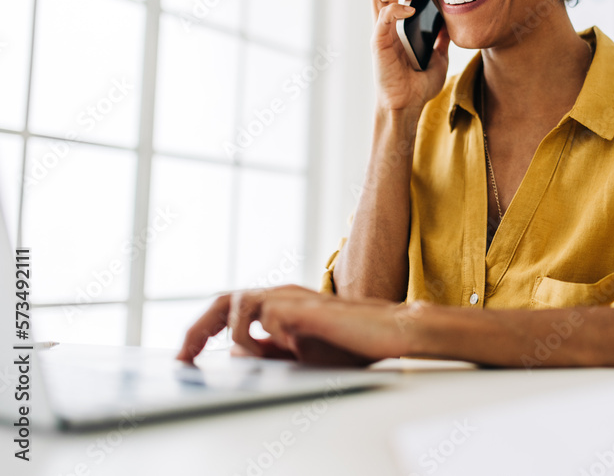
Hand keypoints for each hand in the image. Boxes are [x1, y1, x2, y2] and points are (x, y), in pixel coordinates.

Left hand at [176, 285, 416, 366]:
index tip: (184, 357)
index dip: (199, 331)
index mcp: (277, 303)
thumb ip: (270, 350)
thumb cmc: (352, 342)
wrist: (390, 332)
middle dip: (197, 329)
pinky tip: (284, 348)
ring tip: (255, 355)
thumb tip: (236, 354)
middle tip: (184, 357)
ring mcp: (293, 298)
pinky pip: (268, 315)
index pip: (225, 309)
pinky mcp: (306, 307)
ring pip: (240, 301)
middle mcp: (281, 295)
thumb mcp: (300, 353)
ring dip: (237, 332)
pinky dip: (266, 335)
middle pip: (222, 300)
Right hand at [371, 0, 450, 113]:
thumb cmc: (418, 87)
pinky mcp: (379, 43)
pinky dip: (396, 8)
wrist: (408, 107)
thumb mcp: (438, 58)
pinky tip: (411, 9)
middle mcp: (386, 28)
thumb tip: (450, 28)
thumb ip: (441, 41)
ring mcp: (381, 34)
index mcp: (398, 29)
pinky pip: (383, 17)